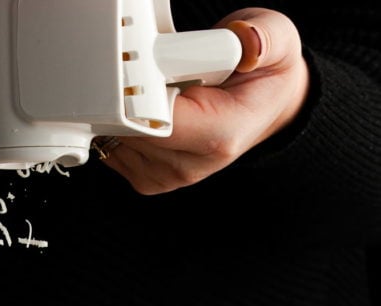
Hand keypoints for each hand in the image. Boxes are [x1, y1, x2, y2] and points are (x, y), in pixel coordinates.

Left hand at [95, 7, 309, 194]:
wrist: (263, 106)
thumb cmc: (265, 74)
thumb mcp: (278, 42)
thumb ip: (263, 39)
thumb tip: (247, 42)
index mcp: (220, 136)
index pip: (158, 122)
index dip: (141, 95)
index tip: (143, 68)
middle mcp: (192, 164)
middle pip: (130, 133)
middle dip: (129, 97)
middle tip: (152, 69)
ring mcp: (169, 175)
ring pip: (118, 142)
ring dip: (123, 110)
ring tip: (156, 90)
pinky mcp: (150, 178)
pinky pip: (114, 150)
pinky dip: (120, 125)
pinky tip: (145, 108)